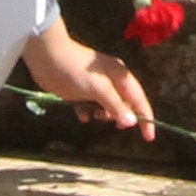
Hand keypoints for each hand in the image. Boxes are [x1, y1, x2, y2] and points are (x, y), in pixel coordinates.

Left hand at [23, 23, 156, 138]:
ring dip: (103, 115)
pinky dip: (88, 112)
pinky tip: (81, 115)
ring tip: (94, 116)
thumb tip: (133, 122)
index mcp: (120, 76)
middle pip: (124, 103)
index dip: (145, 117)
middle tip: (115, 127)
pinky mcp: (80, 90)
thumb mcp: (99, 89)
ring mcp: (95, 85)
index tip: (149, 137)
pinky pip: (90, 106)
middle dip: (121, 116)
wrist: (47, 57)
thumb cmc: (76, 71)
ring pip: (106, 107)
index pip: (139, 99)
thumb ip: (116, 106)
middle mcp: (111, 80)